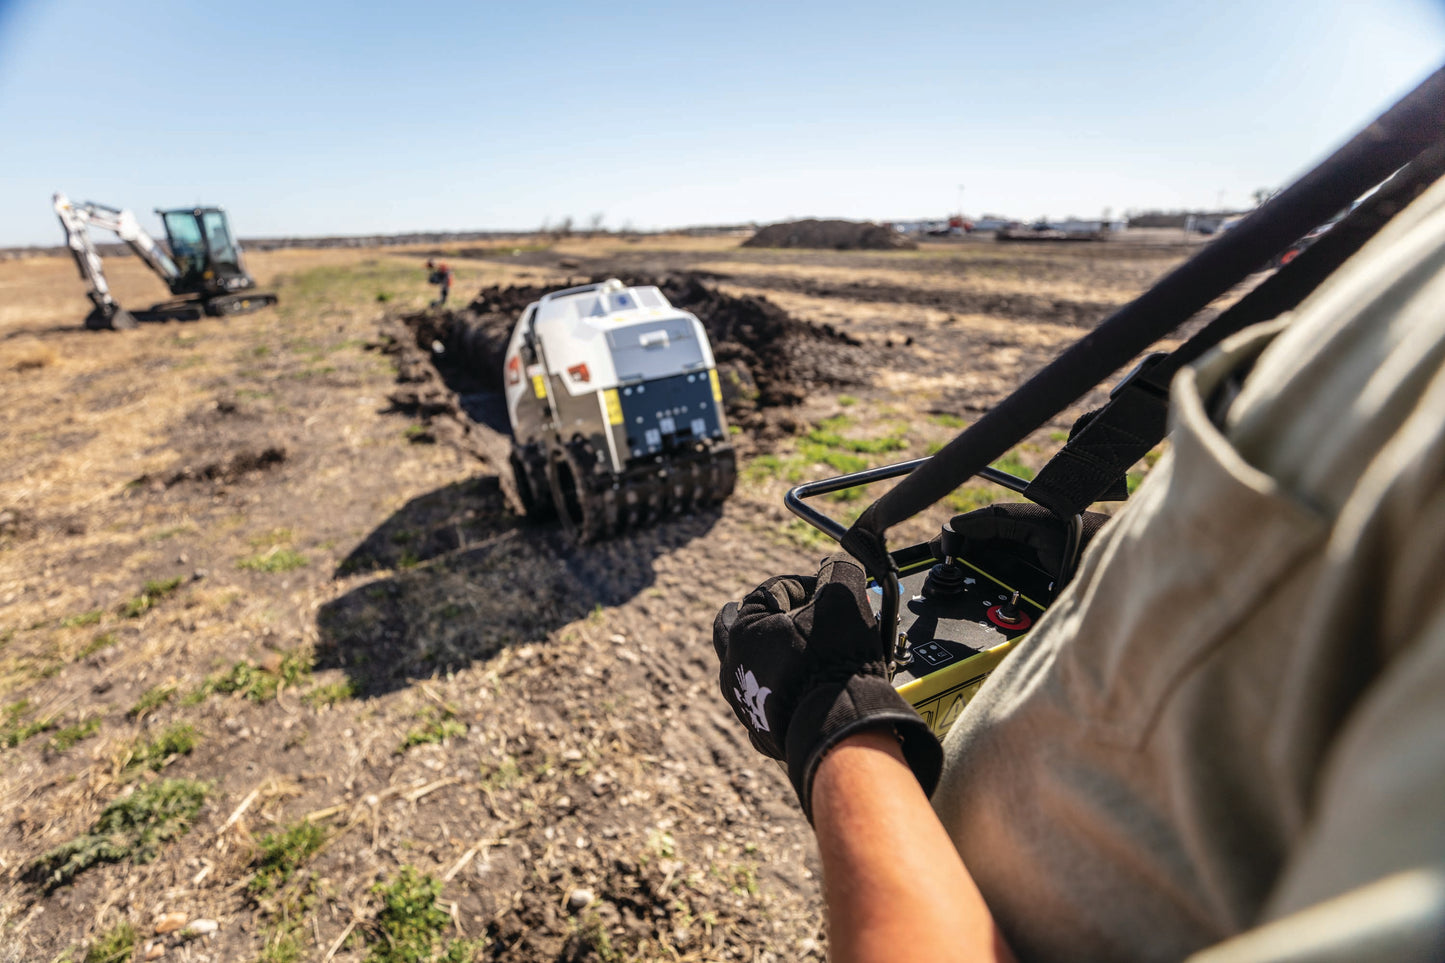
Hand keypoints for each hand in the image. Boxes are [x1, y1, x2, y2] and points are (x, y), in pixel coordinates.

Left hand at [713, 555, 941, 818]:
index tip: (829, 589)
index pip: (771, 592)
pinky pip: (765, 707)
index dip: (804, 584)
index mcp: (744, 630)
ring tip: (780, 653)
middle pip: (734, 630)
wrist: (837, 726)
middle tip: (758, 611)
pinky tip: (792, 693)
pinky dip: (777, 696)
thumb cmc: (835, 660)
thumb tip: (840, 565)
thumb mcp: (843, 598)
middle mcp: (734, 667)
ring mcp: (744, 704)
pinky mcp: (762, 733)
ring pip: (747, 671)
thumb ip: (840, 572)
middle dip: (752, 617)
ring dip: (765, 658)